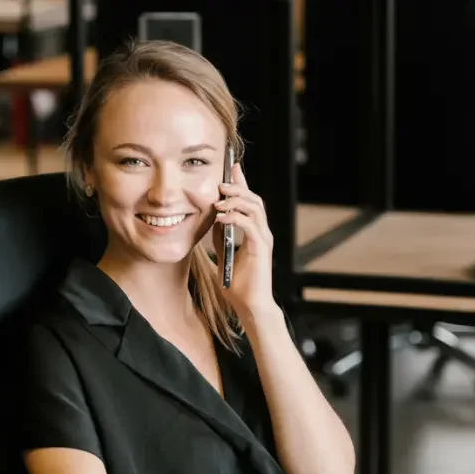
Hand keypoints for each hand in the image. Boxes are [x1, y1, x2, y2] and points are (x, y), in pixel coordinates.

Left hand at [212, 164, 278, 320]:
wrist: (249, 306)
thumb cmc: (237, 284)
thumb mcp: (223, 252)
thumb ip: (220, 235)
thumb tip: (211, 217)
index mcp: (254, 231)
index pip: (249, 201)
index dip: (242, 183)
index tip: (232, 167)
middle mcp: (262, 232)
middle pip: (254, 199)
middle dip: (238, 186)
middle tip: (221, 181)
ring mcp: (263, 239)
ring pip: (255, 208)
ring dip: (236, 199)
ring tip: (219, 198)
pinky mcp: (261, 248)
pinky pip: (250, 225)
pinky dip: (235, 217)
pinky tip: (221, 216)